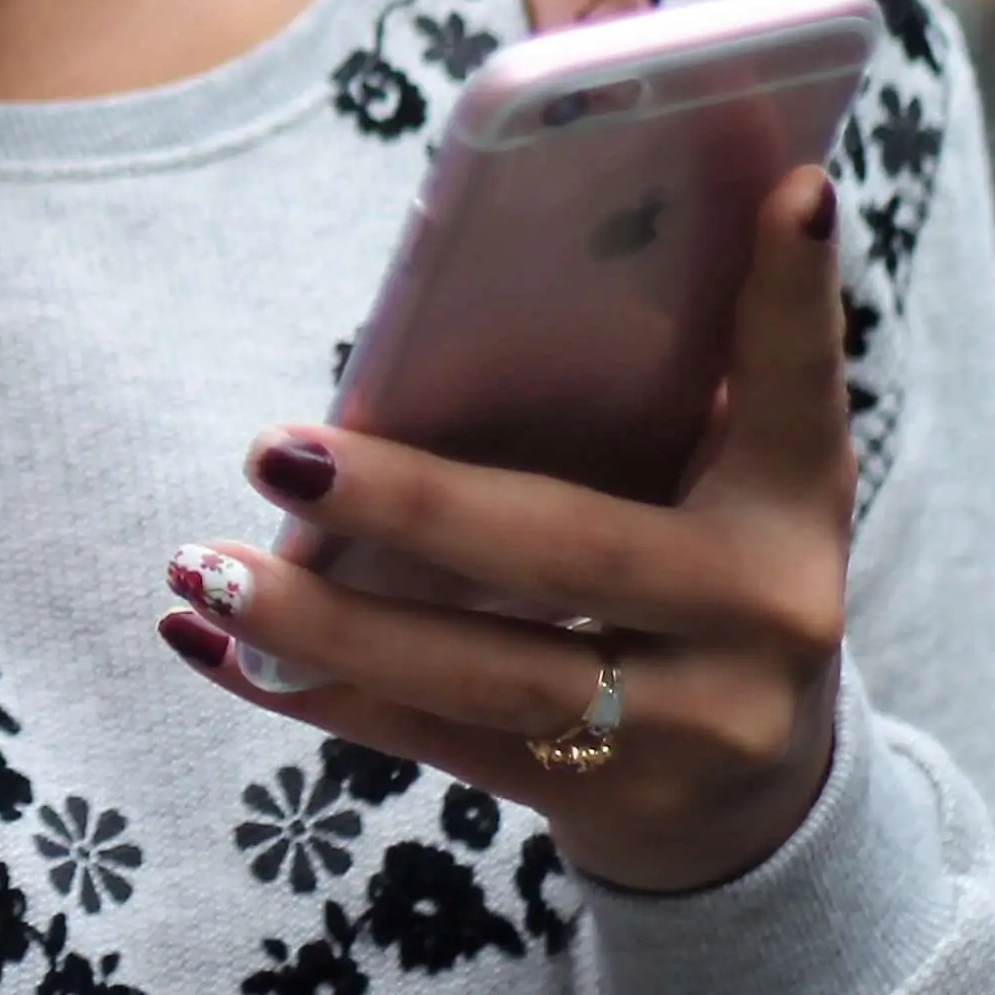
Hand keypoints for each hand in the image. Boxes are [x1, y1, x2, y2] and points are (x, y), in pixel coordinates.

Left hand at [157, 161, 852, 896]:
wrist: (765, 807)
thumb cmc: (698, 586)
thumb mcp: (722, 492)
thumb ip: (657, 391)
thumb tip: (529, 250)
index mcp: (794, 507)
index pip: (796, 387)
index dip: (790, 294)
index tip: (791, 187)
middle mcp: (764, 618)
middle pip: (566, 555)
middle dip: (407, 507)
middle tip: (269, 452)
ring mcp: (690, 730)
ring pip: (481, 675)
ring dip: (321, 623)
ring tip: (198, 565)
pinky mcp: (604, 804)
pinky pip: (428, 744)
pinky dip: (304, 693)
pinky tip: (201, 645)